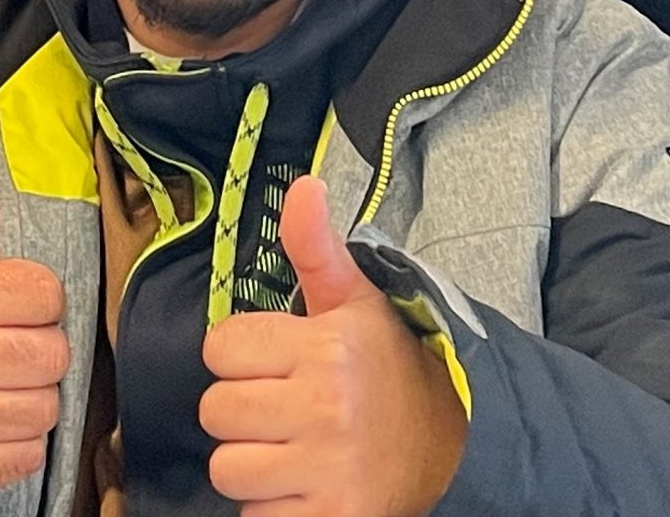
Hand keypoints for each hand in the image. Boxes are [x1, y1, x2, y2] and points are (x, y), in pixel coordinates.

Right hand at [0, 153, 68, 500]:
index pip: (46, 295)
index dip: (41, 304)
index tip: (14, 308)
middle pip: (52, 354)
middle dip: (42, 355)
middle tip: (9, 352)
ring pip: (44, 408)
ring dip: (33, 402)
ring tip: (0, 388)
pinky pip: (26, 455)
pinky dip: (19, 445)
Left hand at [198, 176, 467, 516]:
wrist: (453, 446)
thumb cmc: (390, 369)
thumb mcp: (358, 303)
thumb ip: (317, 250)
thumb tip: (302, 186)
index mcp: (327, 347)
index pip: (221, 347)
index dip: (243, 355)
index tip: (278, 362)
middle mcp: (325, 407)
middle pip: (216, 410)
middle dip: (243, 411)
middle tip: (286, 409)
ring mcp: (327, 469)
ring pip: (227, 468)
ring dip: (252, 465)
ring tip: (292, 450)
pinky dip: (272, 509)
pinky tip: (304, 487)